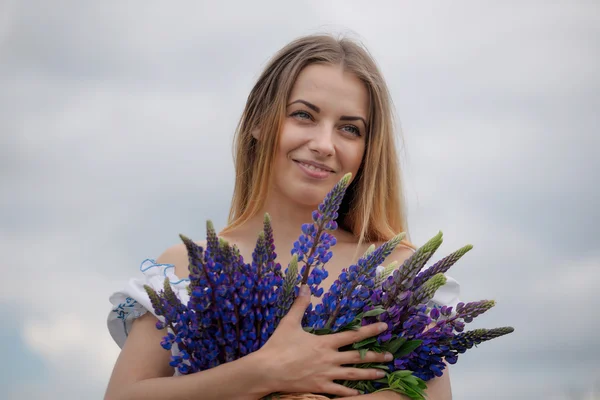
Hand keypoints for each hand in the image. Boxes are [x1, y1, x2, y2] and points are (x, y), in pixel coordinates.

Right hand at [258, 285, 391, 396]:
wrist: (268, 370)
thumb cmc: (278, 346)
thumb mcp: (289, 323)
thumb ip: (300, 305)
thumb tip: (305, 287)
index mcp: (325, 342)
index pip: (352, 335)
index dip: (370, 331)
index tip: (384, 327)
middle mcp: (330, 359)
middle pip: (358, 357)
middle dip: (376, 355)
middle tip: (390, 356)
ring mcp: (326, 374)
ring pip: (353, 375)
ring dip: (369, 374)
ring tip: (383, 374)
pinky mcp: (320, 387)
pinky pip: (339, 391)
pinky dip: (351, 393)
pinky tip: (360, 394)